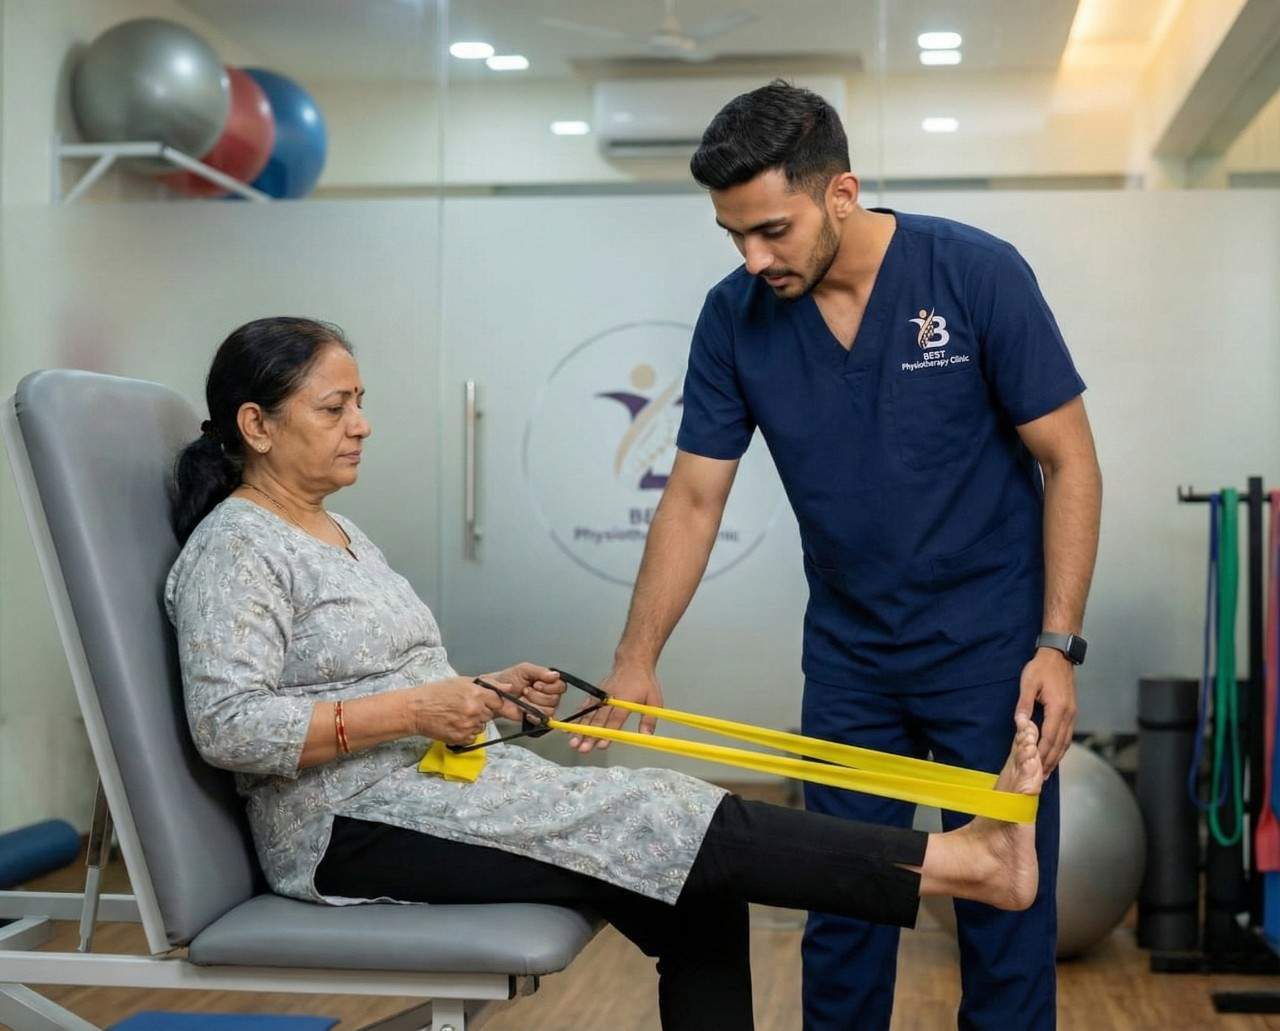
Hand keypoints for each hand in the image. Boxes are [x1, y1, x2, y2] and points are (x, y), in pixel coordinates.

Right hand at [404, 676, 503, 745]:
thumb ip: (488, 684)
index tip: (489, 703)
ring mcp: (468, 725)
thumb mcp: (461, 682)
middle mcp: (474, 710)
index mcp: (476, 693)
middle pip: (490, 714)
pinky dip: (467, 733)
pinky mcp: (461, 738)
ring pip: (482, 726)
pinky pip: (473, 737)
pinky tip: (455, 724)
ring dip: (474, 723)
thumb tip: (509, 687)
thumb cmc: (436, 693)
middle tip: (466, 707)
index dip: (494, 702)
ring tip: (457, 715)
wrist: (416, 710)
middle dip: (482, 711)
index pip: (499, 701)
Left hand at [485, 663, 565, 719]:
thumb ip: (540, 671)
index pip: (560, 686)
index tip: (536, 684)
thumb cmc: (509, 679)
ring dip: (533, 704)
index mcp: (548, 681)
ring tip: (523, 699)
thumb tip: (554, 675)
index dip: (549, 687)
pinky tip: (525, 710)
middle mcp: (548, 694)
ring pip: (550, 710)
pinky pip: (543, 720)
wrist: (497, 692)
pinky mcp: (536, 717)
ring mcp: (543, 707)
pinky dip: (534, 715)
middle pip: (555, 699)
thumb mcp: (524, 669)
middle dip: (538, 695)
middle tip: (526, 691)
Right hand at [568, 664, 663, 752]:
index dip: (608, 732)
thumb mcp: (654, 700)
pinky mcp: (596, 693)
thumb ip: (649, 719)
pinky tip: (570, 728)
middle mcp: (611, 697)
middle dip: (590, 735)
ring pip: (589, 714)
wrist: (633, 662)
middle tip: (583, 748)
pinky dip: (577, 717)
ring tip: (574, 742)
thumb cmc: (644, 681)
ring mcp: (601, 695)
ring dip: (580, 729)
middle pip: (599, 719)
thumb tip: (646, 737)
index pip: (615, 719)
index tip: (601, 745)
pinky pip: (585, 706)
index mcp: (626, 699)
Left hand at [1015, 648, 1077, 773]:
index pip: (1049, 738)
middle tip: (1041, 777)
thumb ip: (1024, 704)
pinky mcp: (1072, 712)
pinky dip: (1062, 747)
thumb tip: (1020, 723)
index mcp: (1058, 709)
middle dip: (1050, 761)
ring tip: (1048, 770)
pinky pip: (1068, 734)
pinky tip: (1056, 753)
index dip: (1042, 754)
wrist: (1058, 656)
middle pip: (1060, 744)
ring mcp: (1073, 714)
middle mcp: (1069, 714)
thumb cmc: (1041, 668)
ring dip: (1057, 757)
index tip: (1034, 766)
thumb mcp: (1028, 683)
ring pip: (1066, 741)